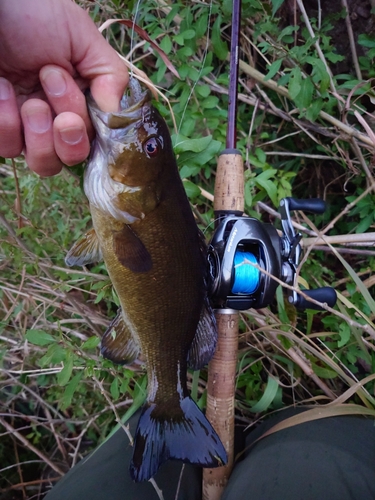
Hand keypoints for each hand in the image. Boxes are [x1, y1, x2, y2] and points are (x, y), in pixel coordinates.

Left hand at [0, 0, 128, 175]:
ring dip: (38, 134)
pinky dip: (7, 121)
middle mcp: (57, 117)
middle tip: (51, 110)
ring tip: (26, 99)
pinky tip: (3, 89)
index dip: (87, 136)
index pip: (98, 140)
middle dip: (67, 139)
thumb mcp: (82, 36)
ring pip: (43, 163)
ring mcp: (27, 126)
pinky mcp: (0, 126)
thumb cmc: (35, 13)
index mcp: (82, 100)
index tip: (71, 116)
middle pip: (72, 158)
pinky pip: (8, 147)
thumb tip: (118, 115)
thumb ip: (110, 75)